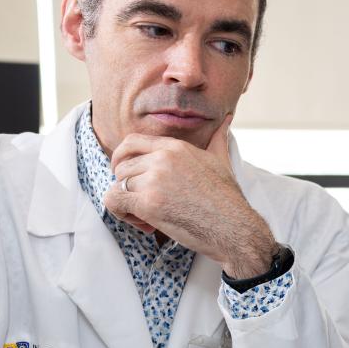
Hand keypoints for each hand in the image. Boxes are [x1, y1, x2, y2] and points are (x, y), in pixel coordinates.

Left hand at [103, 116, 276, 276]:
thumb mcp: (222, 161)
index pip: (131, 142)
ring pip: (118, 186)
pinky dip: (121, 214)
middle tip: (142, 202)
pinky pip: (114, 202)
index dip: (121, 158)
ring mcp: (154, 180)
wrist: (234, 228)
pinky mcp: (148, 203)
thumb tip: (227, 119)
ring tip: (146, 217)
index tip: (125, 173)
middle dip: (126, 185)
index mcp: (175, 147)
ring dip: (127, 204)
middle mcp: (162, 159)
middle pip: (122, 166)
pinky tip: (143, 223)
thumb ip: (218, 139)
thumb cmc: (228, 199)